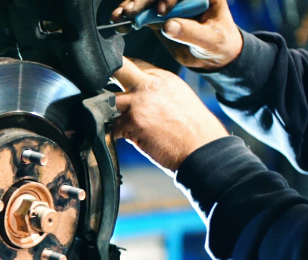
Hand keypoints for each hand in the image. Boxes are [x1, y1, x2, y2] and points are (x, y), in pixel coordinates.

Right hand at [111, 0, 242, 69]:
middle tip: (129, 11)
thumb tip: (168, 26)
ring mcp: (169, 5)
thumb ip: (191, 33)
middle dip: (142, 1)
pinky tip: (119, 23)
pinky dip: (129, 19)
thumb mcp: (211, 40)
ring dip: (130, 7)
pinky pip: (141, 14)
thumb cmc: (219, 44)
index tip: (162, 11)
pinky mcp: (158, 17)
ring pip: (146, 2)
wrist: (213, 55)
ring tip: (118, 17)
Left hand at [112, 58, 228, 171]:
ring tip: (127, 124)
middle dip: (107, 79)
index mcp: (162, 77)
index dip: (121, 73)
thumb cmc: (192, 128)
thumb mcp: (178, 96)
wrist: (201, 148)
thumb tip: (134, 91)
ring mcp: (139, 102)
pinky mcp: (132, 121)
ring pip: (109, 101)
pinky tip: (134, 138)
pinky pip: (113, 127)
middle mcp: (149, 85)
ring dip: (112, 113)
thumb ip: (155, 89)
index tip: (116, 82)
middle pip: (118, 70)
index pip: (133, 64)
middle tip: (106, 93)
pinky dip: (118, 135)